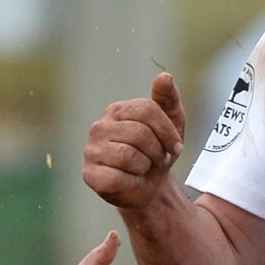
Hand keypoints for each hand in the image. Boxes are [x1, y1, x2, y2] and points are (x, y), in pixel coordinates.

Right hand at [83, 71, 187, 213]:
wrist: (151, 188)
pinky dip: (132, 182)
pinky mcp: (90, 174)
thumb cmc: (158, 152)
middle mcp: (100, 127)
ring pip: (129, 156)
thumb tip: (165, 76)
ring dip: (145, 167)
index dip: (167, 131)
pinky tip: (131, 181)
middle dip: (158, 151)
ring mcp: (91, 150)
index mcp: (118, 111)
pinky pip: (117, 177)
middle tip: (157, 160)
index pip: (147, 110)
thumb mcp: (173, 124)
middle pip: (140, 133)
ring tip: (143, 169)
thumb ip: (168, 99)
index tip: (175, 146)